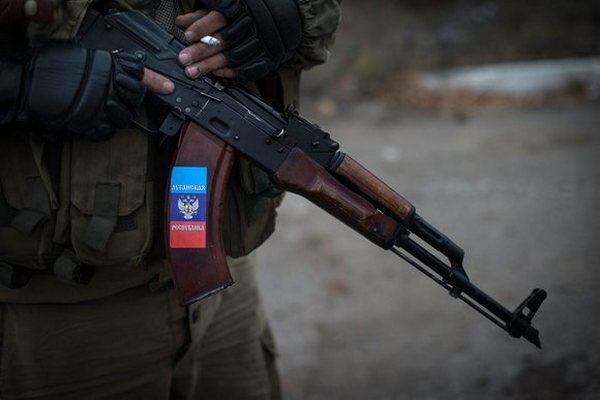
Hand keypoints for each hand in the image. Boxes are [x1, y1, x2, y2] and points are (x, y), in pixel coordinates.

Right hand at [21, 44, 173, 140]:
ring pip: (124, 118)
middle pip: (135, 99)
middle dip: (130, 102)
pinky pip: (108, 132)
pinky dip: (101, 129)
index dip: (155, 82)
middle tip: (116, 101)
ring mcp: (102, 106)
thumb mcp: (82, 58)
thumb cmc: (49, 72)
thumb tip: (131, 73)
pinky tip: (89, 121)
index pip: (139, 74)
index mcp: (106, 65)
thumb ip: (107, 66)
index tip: (169, 87)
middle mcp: (108, 85)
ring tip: (98, 111)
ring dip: (115, 117)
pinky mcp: (93, 124)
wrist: (24, 89)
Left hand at [176, 0, 301, 82]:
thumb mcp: (227, 5)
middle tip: (184, 59)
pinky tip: (216, 75)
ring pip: (234, 57)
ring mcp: (263, 43)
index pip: (221, 16)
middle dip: (202, 51)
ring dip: (212, 65)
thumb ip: (204, 14)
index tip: (188, 36)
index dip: (203, 26)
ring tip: (194, 71)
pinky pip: (249, 69)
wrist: (286, 18)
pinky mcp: (269, 58)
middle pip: (225, 39)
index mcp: (242, 7)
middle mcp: (254, 24)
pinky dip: (231, 73)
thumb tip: (182, 22)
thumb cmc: (250, 10)